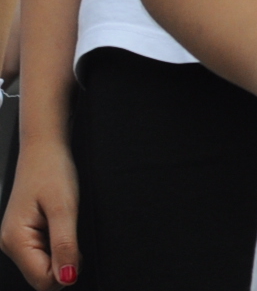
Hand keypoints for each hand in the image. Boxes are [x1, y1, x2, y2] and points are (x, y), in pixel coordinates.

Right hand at [1, 136, 78, 289]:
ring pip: (44, 267)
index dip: (66, 270)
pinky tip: (60, 227)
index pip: (42, 280)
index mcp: (16, 241)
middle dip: (64, 262)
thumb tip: (67, 278)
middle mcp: (10, 245)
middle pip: (42, 277)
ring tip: (64, 226)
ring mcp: (16, 241)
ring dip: (62, 253)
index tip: (76, 247)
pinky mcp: (24, 236)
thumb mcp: (65, 208)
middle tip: (71, 233)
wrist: (44, 149)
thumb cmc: (52, 171)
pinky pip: (43, 255)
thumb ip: (65, 245)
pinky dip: (57, 246)